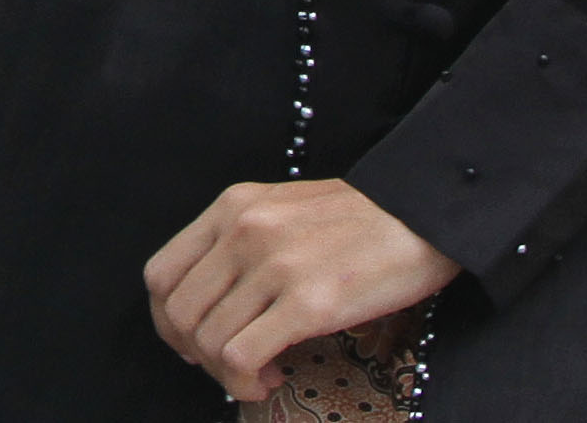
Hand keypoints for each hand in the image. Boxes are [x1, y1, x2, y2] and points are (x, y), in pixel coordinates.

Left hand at [145, 177, 456, 396]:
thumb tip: (214, 298)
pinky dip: (246, 379)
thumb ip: (242, 240)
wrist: (425, 214)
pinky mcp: (308, 302)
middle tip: (229, 366)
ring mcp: (273, 265)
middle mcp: (243, 231)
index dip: (167, 321)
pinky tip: (273, 377)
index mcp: (232, 207)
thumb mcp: (283, 209)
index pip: (161, 274)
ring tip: (260, 374)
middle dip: (196, 354)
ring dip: (225, 373)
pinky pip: (242, 355)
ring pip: (207, 339)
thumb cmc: (361, 218)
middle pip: (179, 313)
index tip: (193, 342)